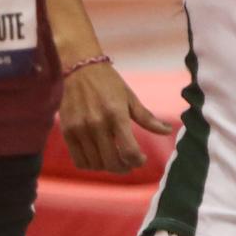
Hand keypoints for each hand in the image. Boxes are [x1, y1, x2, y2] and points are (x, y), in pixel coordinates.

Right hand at [58, 58, 172, 172]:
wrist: (78, 68)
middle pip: (112, 162)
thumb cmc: (108, 82)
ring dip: (107, 167)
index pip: (129, 151)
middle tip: (128, 163)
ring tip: (113, 158)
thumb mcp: (130, 98)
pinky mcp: (67, 132)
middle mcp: (97, 124)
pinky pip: (79, 161)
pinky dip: (90, 165)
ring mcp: (80, 129)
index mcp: (116, 114)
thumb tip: (168, 131)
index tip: (141, 158)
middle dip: (124, 167)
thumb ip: (147, 118)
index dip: (138, 161)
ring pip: (96, 165)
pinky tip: (97, 156)